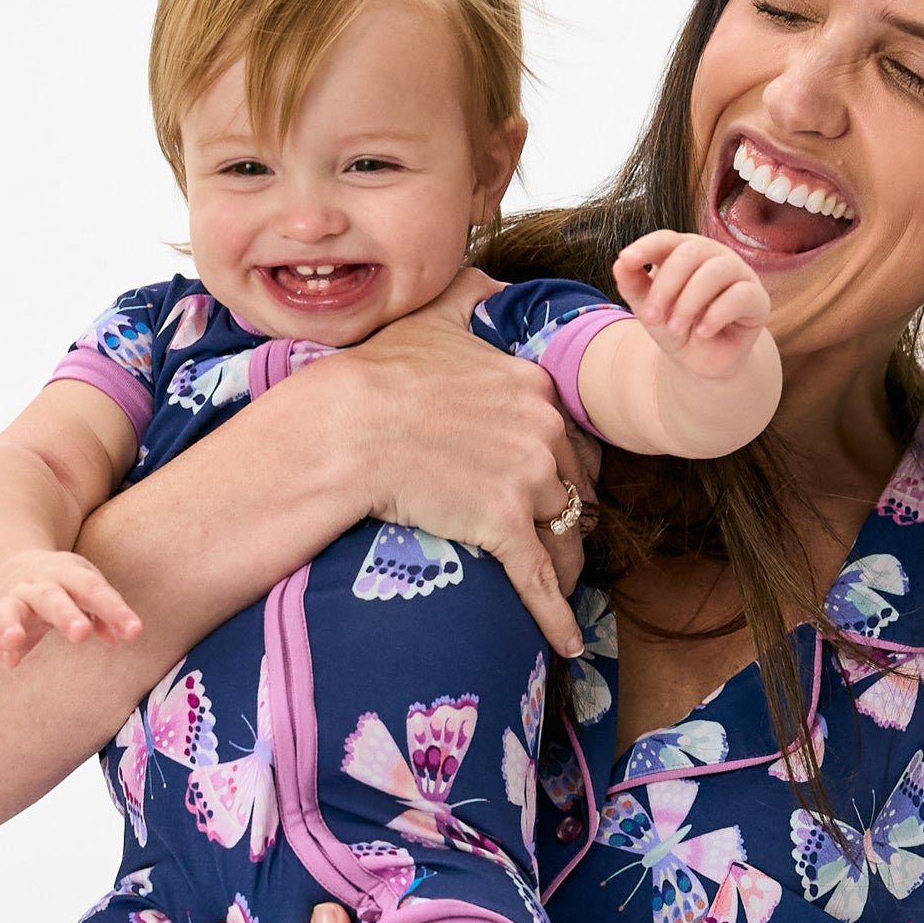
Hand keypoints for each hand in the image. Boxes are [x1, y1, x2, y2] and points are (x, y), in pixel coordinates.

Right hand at [0, 548, 141, 667]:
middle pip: (51, 596)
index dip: (115, 610)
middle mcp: (37, 585)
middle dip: (65, 614)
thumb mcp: (84, 588)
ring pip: (10, 609)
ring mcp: (11, 600)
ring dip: (11, 624)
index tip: (134, 631)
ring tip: (15, 641)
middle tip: (81, 633)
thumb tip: (122, 635)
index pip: (93, 589)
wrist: (4, 568)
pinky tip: (8, 660)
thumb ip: (104, 612)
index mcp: (67, 574)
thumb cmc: (60, 584)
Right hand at [332, 267, 599, 657]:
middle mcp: (543, 430)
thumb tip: (489, 278)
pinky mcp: (504, 525)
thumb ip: (471, 295)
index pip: (573, 438)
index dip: (566, 469)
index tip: (557, 490)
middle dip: (572, 516)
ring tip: (562, 592)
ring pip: (567, 535)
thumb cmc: (377, 376)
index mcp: (534, 386)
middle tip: (560, 540)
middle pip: (579, 488)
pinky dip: (557, 617)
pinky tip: (566, 644)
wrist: (344, 426)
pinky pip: (541, 580)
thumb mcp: (433, 318)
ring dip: (568, 566)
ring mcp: (527, 479)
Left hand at [612, 231, 771, 376]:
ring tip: (675, 329)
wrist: (704, 362)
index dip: (647, 246)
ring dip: (689, 302)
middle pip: (691, 252)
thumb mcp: (650, 311)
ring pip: (716, 271)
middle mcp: (714, 257)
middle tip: (651, 317)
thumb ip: (634, 286)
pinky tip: (702, 332)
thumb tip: (620, 263)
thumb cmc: (677, 327)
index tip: (627, 260)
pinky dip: (717, 314)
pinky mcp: (757, 299)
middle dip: (666, 285)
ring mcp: (739, 274)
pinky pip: (740, 295)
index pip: (668, 239)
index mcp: (685, 253)